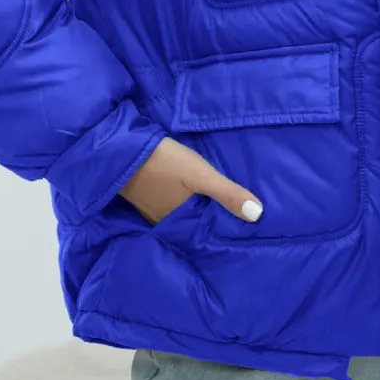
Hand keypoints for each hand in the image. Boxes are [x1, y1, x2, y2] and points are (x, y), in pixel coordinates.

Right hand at [118, 135, 264, 226]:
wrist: (121, 149)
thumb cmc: (164, 162)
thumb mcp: (200, 175)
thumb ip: (227, 194)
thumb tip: (258, 216)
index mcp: (179, 220)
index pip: (204, 229)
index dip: (218, 228)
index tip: (238, 229)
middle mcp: (163, 220)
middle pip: (188, 221)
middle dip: (204, 219)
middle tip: (226, 215)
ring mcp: (148, 208)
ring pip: (175, 212)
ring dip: (188, 209)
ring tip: (208, 205)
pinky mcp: (140, 194)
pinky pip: (162, 202)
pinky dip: (174, 200)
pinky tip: (180, 193)